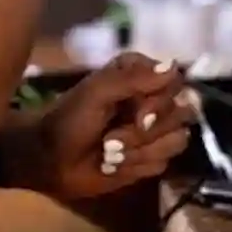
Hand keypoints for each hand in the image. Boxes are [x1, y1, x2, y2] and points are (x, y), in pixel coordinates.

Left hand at [33, 53, 194, 202]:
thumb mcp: (97, 93)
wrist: (49, 160)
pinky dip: (136, 166)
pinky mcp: (150, 158)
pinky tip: (114, 165)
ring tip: (109, 153)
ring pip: (176, 141)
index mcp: (140, 74)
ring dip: (138, 151)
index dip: (162, 104)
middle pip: (181, 113)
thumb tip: (173, 66)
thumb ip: (134, 79)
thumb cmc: (69, 120)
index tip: (139, 116)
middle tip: (112, 139)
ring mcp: (153, 131)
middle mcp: (151, 99)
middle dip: (145, 133)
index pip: (176, 83)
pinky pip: (163, 164)